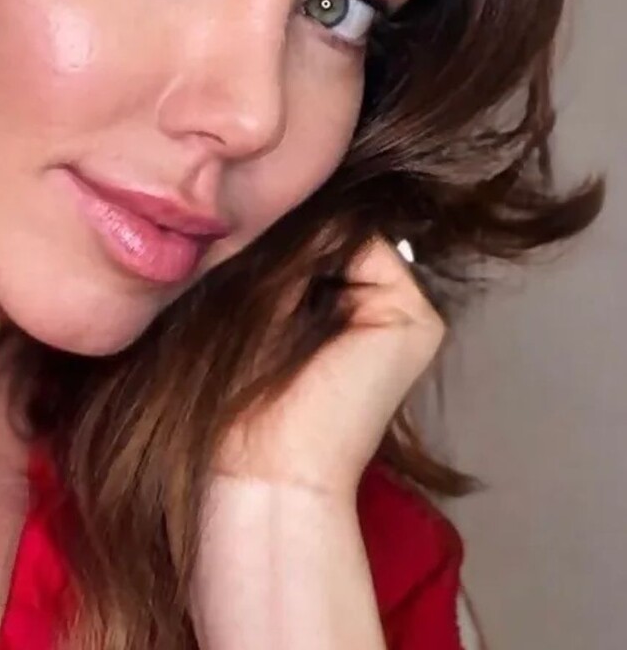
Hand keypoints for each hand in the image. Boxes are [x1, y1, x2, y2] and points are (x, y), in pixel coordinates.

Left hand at [212, 236, 445, 500]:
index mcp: (348, 308)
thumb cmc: (241, 397)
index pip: (316, 236)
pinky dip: (322, 251)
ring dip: (299, 240)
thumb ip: (280, 251)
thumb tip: (283, 186)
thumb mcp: (253, 304)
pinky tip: (290, 288)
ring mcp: (406, 311)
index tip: (236, 225)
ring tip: (263, 280)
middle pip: (331, 231)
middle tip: (243, 238)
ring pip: (345, 233)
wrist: (264, 466)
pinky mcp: (417, 319)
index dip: (278, 224)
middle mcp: (382, 308)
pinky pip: (366, 248)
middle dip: (288, 226)